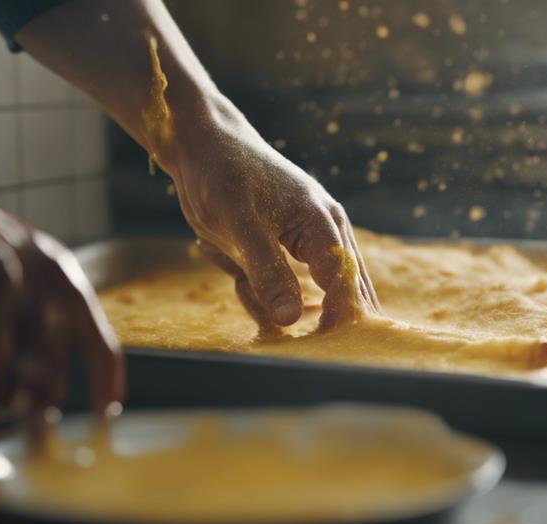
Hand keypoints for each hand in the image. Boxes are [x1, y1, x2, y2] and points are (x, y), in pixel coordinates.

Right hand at [0, 170, 123, 418]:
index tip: (109, 407)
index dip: (107, 373)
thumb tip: (18, 382)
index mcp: (54, 265)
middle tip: (39, 422)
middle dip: (52, 393)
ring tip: (7, 412)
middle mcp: (44, 271)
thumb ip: (11, 319)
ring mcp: (15, 283)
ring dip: (21, 398)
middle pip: (65, 353)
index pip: (96, 329)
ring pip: (33, 362)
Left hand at [163, 97, 379, 331]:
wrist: (203, 147)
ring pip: (309, 296)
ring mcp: (302, 247)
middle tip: (315, 353)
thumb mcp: (241, 224)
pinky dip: (260, 299)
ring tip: (266, 313)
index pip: (344, 282)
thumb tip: (292, 320)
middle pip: (340, 292)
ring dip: (286, 311)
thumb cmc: (225, 175)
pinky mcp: (278, 255)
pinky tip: (240, 286)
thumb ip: (268, 271)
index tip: (327, 348)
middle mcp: (322, 235)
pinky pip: (278, 292)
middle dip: (327, 323)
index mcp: (321, 224)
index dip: (341, 318)